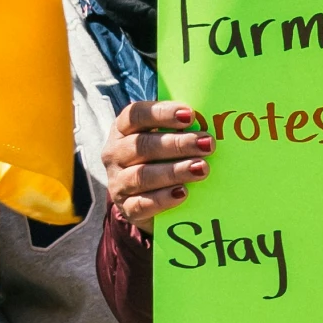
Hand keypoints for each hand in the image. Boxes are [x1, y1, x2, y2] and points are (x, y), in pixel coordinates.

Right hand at [103, 98, 212, 223]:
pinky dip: (163, 198)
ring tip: (201, 169)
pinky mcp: (126, 208)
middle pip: (142, 145)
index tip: (190, 115)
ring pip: (142, 175)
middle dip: (177, 144)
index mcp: (122, 129)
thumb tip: (208, 123)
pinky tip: (182, 193)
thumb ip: (178, 130)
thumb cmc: (158, 162)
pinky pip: (142, 204)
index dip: (162, 113)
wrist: (145, 203)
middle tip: (206, 144)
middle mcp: (114, 154)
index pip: (135, 115)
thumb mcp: (162, 142)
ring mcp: (117, 182)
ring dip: (175, 171)